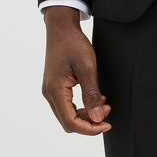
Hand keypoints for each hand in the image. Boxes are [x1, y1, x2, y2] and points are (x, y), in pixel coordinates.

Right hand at [42, 7, 111, 135]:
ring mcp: (50, 90)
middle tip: (107, 111)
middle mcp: (49, 93)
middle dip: (89, 122)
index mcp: (55, 91)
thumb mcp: (87, 68)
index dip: (90, 128)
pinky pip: (67, 105)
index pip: (70, 122)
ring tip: (103, 104)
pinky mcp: (55, 86)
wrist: (61, 27)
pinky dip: (82, 107)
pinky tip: (95, 98)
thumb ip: (91, 95)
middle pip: (68, 122)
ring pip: (68, 115)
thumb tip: (97, 118)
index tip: (107, 124)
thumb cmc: (73, 44)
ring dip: (86, 115)